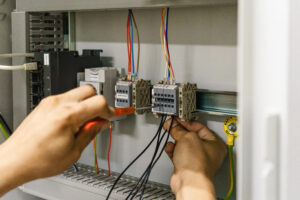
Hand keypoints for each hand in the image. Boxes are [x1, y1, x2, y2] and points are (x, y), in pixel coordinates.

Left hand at [0, 85, 114, 195]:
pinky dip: (75, 105)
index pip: (99, 102)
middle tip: (98, 119)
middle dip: (98, 103)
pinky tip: (73, 121)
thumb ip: (91, 133)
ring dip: (86, 104)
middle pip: (90, 90)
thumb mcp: (74, 151)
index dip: (109, 111)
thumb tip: (102, 123)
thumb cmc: (39, 159)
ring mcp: (50, 102)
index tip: (111, 117)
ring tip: (84, 123)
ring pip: (78, 92)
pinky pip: (66, 97)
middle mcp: (58, 103)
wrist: (15, 160)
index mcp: (69, 115)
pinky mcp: (45, 104)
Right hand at [163, 118, 226, 199]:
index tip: (178, 118)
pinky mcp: (187, 165)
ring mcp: (197, 159)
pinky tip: (170, 148)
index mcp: (215, 144)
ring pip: (184, 145)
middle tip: (172, 124)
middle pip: (191, 136)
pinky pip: (178, 153)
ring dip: (175, 140)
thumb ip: (179, 129)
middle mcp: (207, 152)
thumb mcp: (187, 138)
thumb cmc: (196, 164)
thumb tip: (173, 124)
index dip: (188, 121)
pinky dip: (173, 150)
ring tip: (170, 135)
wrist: (188, 182)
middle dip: (180, 130)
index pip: (200, 127)